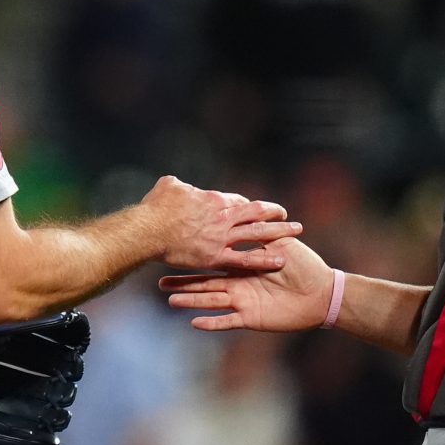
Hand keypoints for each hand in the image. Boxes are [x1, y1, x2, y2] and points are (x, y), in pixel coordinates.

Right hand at [142, 176, 300, 271]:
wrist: (149, 231)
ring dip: (279, 231)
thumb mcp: (168, 186)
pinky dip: (263, 259)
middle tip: (287, 215)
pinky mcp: (216, 256)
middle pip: (256, 212)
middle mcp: (223, 216)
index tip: (256, 210)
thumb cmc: (155, 208)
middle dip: (274, 213)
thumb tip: (177, 183)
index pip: (238, 201)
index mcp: (213, 199)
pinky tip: (279, 260)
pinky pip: (245, 259)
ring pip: (258, 232)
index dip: (249, 206)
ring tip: (296, 231)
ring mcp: (222, 237)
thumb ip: (179, 184)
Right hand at [159, 237, 334, 331]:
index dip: (195, 259)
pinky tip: (194, 323)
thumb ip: (259, 236)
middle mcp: (239, 284)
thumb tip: (243, 217)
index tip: (175, 250)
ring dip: (191, 301)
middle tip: (160, 282)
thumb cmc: (304, 264)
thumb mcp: (278, 244)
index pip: (214, 261)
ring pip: (211, 301)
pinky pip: (228, 322)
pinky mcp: (251, 317)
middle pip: (205, 282)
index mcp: (243, 266)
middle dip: (183, 282)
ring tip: (170, 301)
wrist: (322, 293)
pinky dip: (212, 323)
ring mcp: (243, 301)